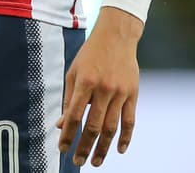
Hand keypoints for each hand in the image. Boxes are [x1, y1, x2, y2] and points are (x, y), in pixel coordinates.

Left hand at [58, 7, 143, 166]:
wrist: (117, 35)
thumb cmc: (91, 54)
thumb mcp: (74, 72)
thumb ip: (69, 99)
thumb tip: (60, 125)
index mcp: (85, 82)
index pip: (74, 115)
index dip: (67, 135)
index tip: (63, 149)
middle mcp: (103, 88)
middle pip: (93, 125)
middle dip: (84, 147)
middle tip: (78, 162)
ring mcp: (120, 92)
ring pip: (111, 127)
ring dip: (103, 148)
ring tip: (96, 162)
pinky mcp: (133, 93)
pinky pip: (130, 120)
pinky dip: (126, 137)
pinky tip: (120, 150)